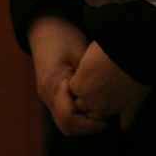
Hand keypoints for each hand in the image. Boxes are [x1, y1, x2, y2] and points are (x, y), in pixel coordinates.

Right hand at [28, 16, 107, 136]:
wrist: (45, 28)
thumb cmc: (64, 36)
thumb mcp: (81, 51)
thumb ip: (91, 73)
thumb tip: (110, 92)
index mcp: (54, 85)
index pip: (69, 118)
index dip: (89, 123)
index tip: (108, 119)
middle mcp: (48, 95)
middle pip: (66, 126)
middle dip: (87, 128)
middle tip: (108, 120)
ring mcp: (48, 96)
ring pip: (64, 123)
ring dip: (83, 124)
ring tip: (102, 115)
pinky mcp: (52, 93)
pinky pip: (64, 113)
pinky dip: (78, 116)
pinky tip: (93, 106)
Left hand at [69, 41, 150, 131]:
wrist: (134, 47)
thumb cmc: (110, 44)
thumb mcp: (91, 49)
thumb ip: (86, 63)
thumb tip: (88, 63)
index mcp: (79, 84)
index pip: (74, 91)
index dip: (83, 84)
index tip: (91, 76)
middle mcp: (91, 100)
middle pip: (85, 107)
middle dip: (92, 100)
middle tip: (103, 87)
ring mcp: (110, 107)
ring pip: (102, 117)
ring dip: (106, 111)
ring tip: (115, 99)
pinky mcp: (129, 109)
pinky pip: (125, 123)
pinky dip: (126, 121)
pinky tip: (127, 117)